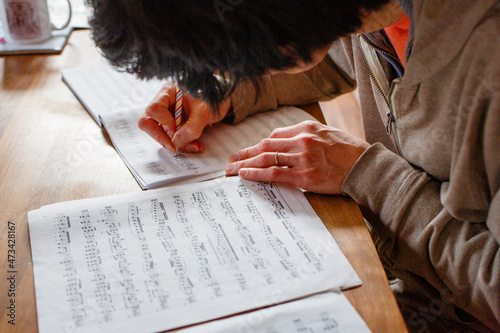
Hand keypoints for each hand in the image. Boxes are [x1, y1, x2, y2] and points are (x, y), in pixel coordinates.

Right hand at [138, 82, 230, 153]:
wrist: (223, 99)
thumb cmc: (214, 97)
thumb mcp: (205, 111)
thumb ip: (191, 127)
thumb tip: (176, 142)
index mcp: (169, 91)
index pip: (154, 109)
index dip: (163, 123)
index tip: (175, 131)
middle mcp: (165, 102)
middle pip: (148, 122)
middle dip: (162, 138)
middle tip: (175, 148)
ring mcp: (168, 114)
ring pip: (160, 133)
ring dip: (176, 144)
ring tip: (194, 146)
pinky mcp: (175, 124)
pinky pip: (172, 138)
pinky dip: (183, 144)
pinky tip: (196, 145)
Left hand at [225, 121, 369, 193]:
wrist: (366, 166)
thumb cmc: (348, 151)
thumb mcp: (326, 134)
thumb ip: (305, 137)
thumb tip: (284, 144)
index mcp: (306, 128)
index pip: (275, 136)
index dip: (258, 146)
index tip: (248, 152)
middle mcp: (302, 140)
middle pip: (265, 146)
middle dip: (245, 153)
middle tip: (230, 161)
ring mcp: (302, 158)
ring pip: (266, 159)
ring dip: (245, 164)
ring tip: (231, 170)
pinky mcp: (305, 175)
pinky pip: (274, 173)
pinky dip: (257, 173)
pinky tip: (245, 175)